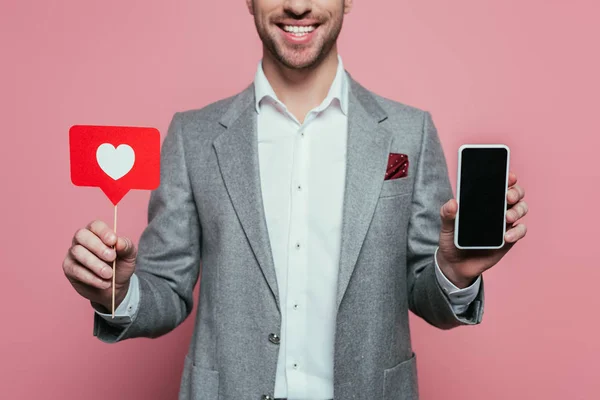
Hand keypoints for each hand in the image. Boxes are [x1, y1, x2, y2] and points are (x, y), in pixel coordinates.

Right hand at [62, 220, 136, 311]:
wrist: (114, 287)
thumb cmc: (120, 266)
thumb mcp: (129, 255)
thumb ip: (126, 246)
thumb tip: (119, 242)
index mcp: (97, 232)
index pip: (96, 225)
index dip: (103, 232)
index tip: (113, 241)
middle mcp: (81, 240)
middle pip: (82, 235)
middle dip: (97, 247)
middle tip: (112, 258)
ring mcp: (73, 253)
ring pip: (78, 252)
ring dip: (95, 264)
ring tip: (109, 274)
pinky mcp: (69, 268)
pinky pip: (75, 270)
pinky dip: (91, 277)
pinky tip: (104, 283)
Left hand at [436, 171, 527, 287]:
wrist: (455, 265)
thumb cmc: (452, 241)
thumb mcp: (446, 226)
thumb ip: (447, 214)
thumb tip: (452, 203)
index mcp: (483, 202)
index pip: (498, 185)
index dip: (506, 178)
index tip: (508, 176)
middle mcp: (497, 209)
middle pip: (515, 194)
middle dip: (515, 192)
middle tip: (507, 197)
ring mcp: (505, 224)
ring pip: (521, 209)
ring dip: (518, 210)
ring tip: (507, 217)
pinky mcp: (509, 239)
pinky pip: (520, 231)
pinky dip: (517, 231)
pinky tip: (506, 236)